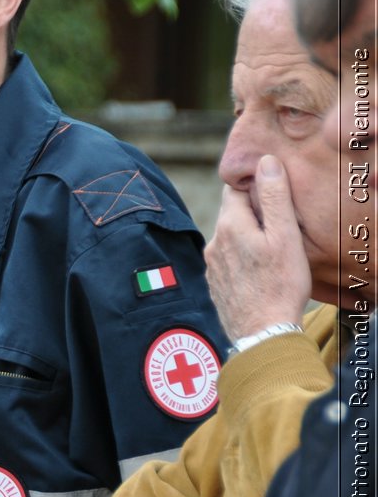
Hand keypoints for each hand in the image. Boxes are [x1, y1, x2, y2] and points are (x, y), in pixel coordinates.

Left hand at [205, 155, 310, 341]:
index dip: (254, 185)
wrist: (263, 333)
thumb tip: (265, 163)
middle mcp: (214, 242)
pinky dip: (241, 257)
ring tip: (270, 245)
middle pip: (231, 212)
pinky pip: (227, 259)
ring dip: (246, 235)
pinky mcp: (215, 283)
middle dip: (251, 209)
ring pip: (229, 236)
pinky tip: (258, 268)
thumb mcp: (284, 236)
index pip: (235, 189)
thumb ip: (275, 198)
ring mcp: (212, 265)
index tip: (273, 190)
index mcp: (230, 225)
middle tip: (277, 217)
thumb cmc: (280, 284)